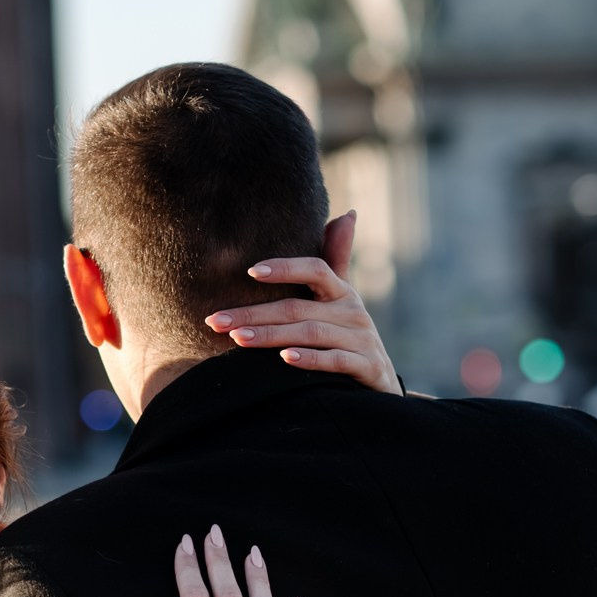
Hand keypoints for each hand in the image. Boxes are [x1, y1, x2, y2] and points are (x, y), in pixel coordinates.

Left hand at [204, 210, 401, 395]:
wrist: (380, 382)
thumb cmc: (349, 338)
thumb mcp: (343, 300)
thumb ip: (337, 261)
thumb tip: (346, 214)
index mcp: (342, 293)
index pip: (316, 269)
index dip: (285, 268)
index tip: (250, 272)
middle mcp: (353, 312)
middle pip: (298, 308)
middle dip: (254, 313)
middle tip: (217, 320)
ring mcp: (362, 340)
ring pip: (311, 333)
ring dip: (272, 336)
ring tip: (238, 338)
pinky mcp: (367, 367)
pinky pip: (335, 360)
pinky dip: (310, 359)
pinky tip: (285, 358)